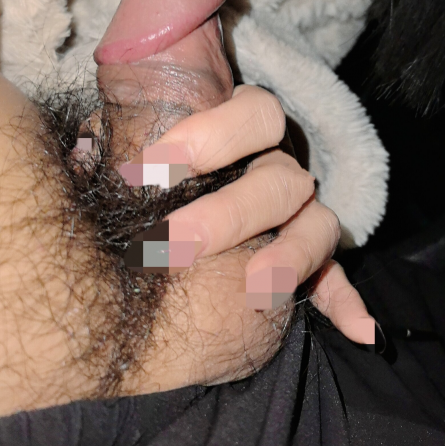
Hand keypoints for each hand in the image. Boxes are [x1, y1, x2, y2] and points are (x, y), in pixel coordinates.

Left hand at [135, 83, 376, 345]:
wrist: (184, 170)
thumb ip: (120, 117)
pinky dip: (344, 301)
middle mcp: (280, 164)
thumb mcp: (137, 117)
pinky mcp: (308, 256)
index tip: (152, 167)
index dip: (211, 136)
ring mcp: (300, 212)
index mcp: (245, 124)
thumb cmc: (153, 144)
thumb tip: (84, 151)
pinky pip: (333, 277)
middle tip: (172, 242)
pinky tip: (360, 330)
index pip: (256, 114)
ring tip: (258, 289)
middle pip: (281, 180)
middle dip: (229, 213)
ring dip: (292, 258)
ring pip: (315, 227)